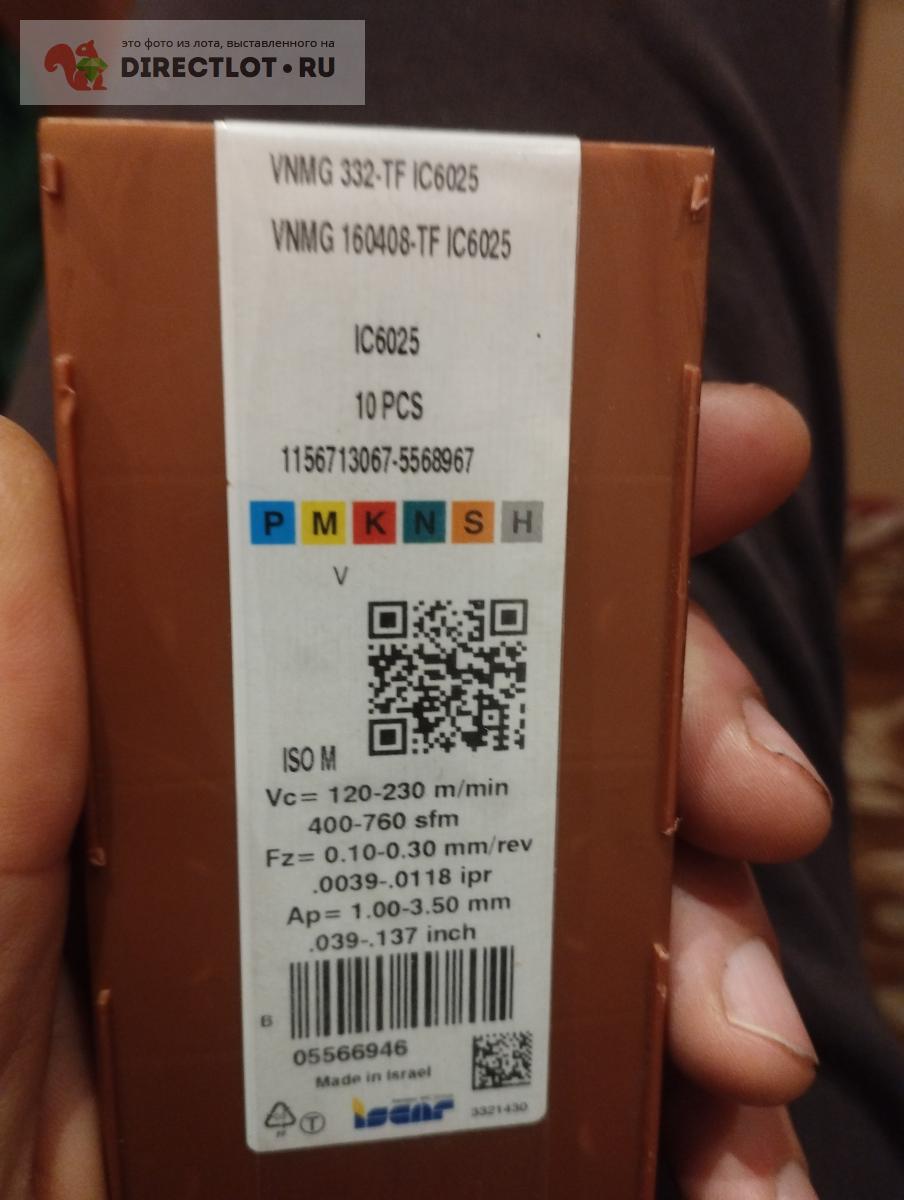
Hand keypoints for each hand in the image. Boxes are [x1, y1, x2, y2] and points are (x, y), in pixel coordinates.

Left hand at [0, 384, 827, 1197]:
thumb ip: (11, 654)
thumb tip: (55, 454)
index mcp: (254, 711)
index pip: (435, 547)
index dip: (589, 485)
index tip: (739, 452)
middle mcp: (353, 802)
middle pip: (570, 701)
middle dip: (695, 721)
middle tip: (758, 794)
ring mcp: (421, 948)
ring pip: (628, 878)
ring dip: (720, 938)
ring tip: (747, 1047)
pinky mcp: (469, 1085)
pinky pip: (633, 1069)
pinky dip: (711, 1115)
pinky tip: (734, 1167)